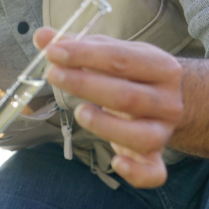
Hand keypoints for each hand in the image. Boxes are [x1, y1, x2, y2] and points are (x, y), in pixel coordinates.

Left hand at [34, 27, 183, 187]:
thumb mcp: (111, 52)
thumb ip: (77, 45)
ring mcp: (163, 131)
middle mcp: (167, 100)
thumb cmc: (132, 73)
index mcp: (160, 67)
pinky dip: (136, 172)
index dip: (85, 55)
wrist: (167, 99)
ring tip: (79, 112)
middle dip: (86, 86)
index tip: (53, 51)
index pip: (120, 59)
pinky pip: (153, 172)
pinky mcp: (156, 157)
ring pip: (141, 135)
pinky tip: (116, 163)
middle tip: (53, 75)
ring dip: (107, 126)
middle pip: (127, 96)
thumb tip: (42, 36)